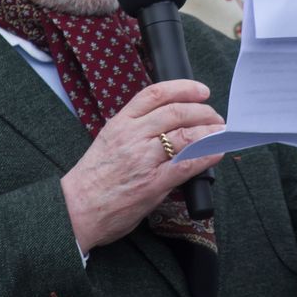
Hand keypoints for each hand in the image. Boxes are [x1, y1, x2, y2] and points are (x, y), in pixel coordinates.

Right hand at [60, 80, 224, 253]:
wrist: (76, 209)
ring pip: (185, 134)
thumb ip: (136, 130)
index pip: (155, 94)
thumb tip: (168, 126)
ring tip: (220, 132)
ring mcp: (143, 158)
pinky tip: (217, 152)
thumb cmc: (93, 178)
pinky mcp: (152, 183)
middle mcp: (133, 135)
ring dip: (209, 131)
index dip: (183, 87)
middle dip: (203, 111)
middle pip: (176, 112)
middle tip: (215, 117)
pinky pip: (186, 164)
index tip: (201, 91)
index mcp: (121, 122)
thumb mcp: (110, 140)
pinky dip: (206, 155)